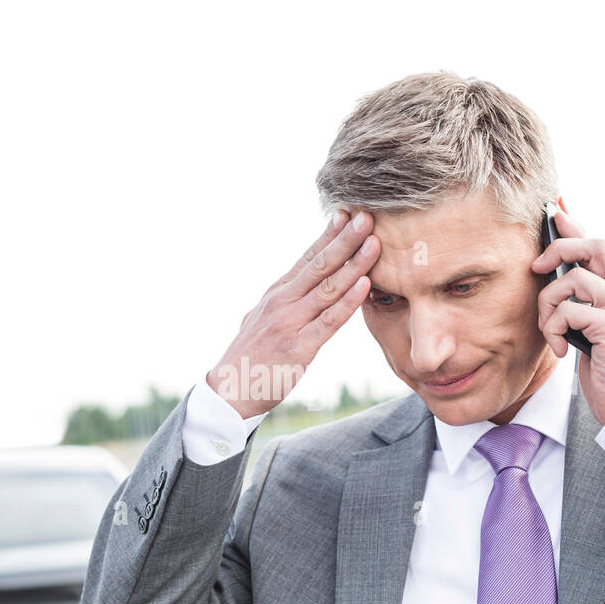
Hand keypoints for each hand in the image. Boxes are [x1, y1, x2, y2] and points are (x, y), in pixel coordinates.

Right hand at [207, 209, 378, 419]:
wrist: (230, 390)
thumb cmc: (251, 356)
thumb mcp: (262, 318)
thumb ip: (283, 301)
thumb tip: (298, 285)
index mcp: (277, 293)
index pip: (308, 258)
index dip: (330, 235)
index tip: (348, 213)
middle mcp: (283, 301)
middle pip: (320, 264)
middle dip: (345, 239)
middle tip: (366, 216)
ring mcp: (291, 322)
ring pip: (328, 287)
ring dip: (353, 263)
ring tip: (374, 242)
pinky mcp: (300, 346)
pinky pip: (329, 320)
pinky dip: (348, 302)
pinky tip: (364, 285)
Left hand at [530, 207, 604, 425]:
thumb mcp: (592, 332)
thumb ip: (582, 306)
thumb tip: (554, 282)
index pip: (600, 247)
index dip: (575, 227)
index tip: (555, 211)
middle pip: (594, 246)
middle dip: (559, 249)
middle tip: (537, 268)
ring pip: (573, 280)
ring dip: (549, 305)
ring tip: (552, 332)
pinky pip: (569, 311)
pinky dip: (555, 329)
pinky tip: (562, 350)